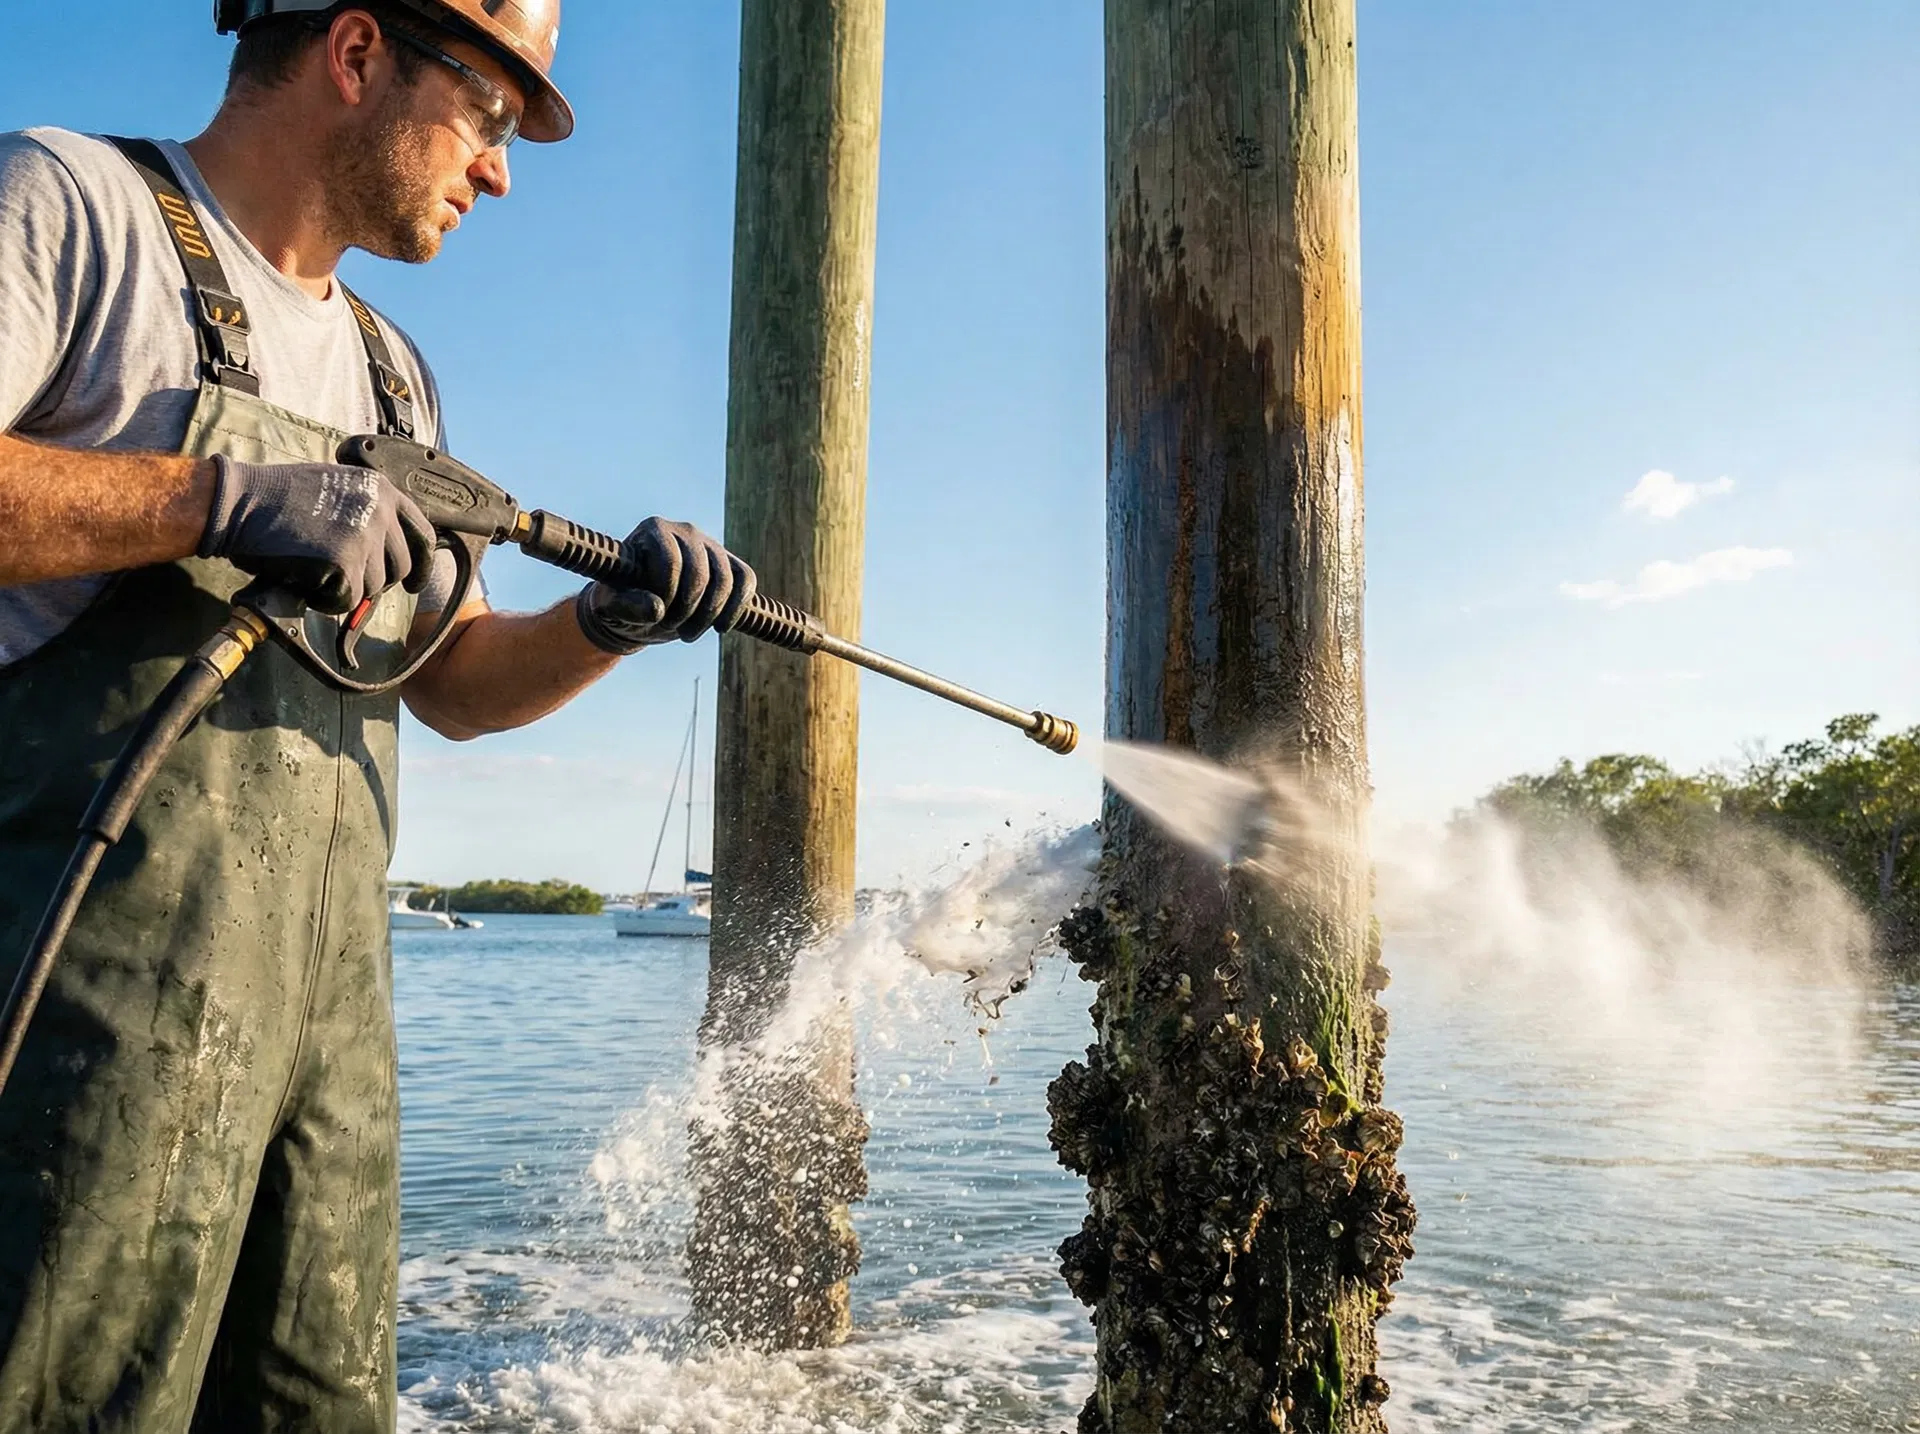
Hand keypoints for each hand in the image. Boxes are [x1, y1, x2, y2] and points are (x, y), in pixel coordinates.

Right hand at [199, 455, 435, 615]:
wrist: (240, 503)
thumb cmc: (277, 498)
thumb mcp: (337, 489)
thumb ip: (368, 512)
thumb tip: (385, 551)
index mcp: (381, 489)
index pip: (421, 533)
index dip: (421, 563)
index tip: (414, 583)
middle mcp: (380, 511)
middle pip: (400, 567)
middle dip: (375, 581)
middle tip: (345, 581)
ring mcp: (365, 537)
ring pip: (373, 587)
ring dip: (345, 589)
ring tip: (313, 571)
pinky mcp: (345, 564)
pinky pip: (348, 600)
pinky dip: (326, 601)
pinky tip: (305, 583)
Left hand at [574, 517, 757, 653]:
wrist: (640, 609)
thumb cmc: (621, 602)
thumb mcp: (610, 606)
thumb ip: (625, 605)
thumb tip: (657, 608)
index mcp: (654, 530)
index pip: (671, 563)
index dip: (667, 596)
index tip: (656, 616)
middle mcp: (686, 531)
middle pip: (700, 573)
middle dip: (687, 610)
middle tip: (670, 628)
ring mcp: (711, 546)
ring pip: (726, 580)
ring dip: (709, 615)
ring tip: (688, 633)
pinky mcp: (730, 564)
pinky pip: (746, 581)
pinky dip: (736, 608)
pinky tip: (719, 627)